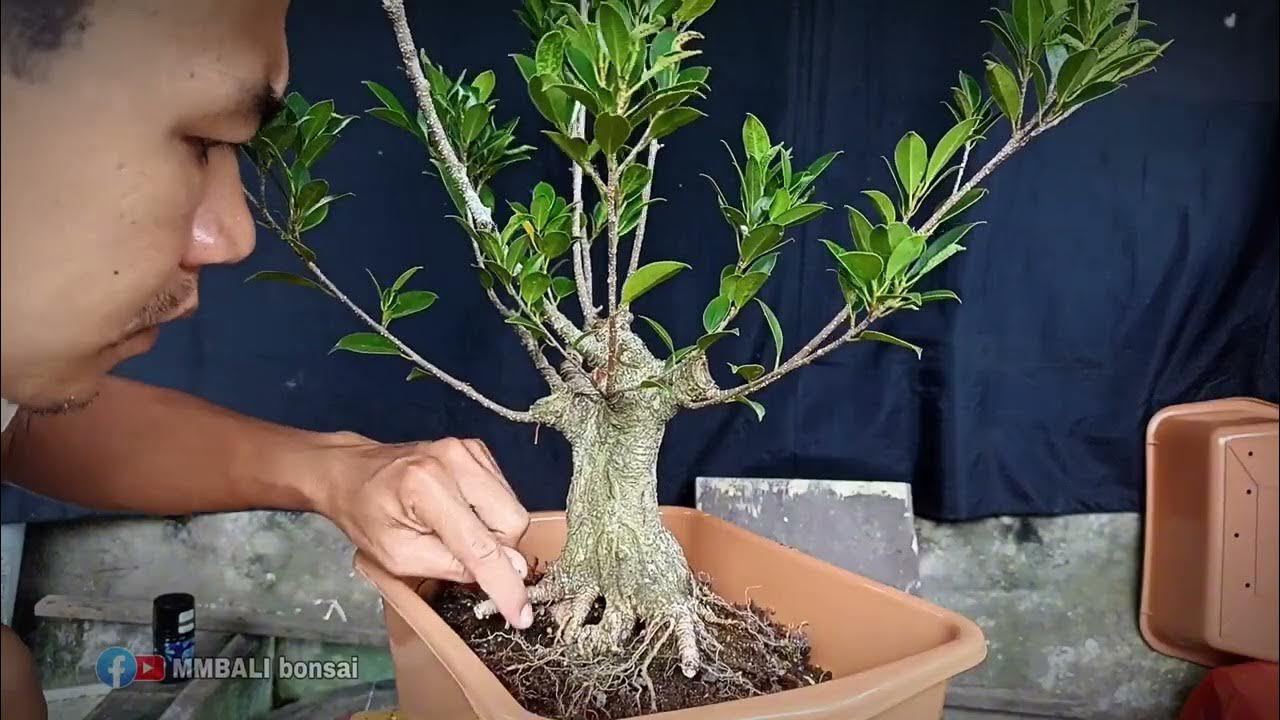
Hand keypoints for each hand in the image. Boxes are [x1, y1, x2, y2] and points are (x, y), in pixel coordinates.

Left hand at [318, 436, 532, 627]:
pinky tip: (463, 515)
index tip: (522, 615)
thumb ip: (452, 566)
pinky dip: (491, 514)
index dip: (506, 584)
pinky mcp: (477, 449)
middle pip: (512, 522)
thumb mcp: (397, 557)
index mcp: (427, 487)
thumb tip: (509, 571)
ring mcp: (470, 450)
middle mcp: (456, 460)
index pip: (481, 545)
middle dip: (499, 552)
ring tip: (458, 533)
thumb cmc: (366, 516)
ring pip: (514, 508)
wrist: (351, 471)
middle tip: (465, 559)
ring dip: (495, 534)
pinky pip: (506, 493)